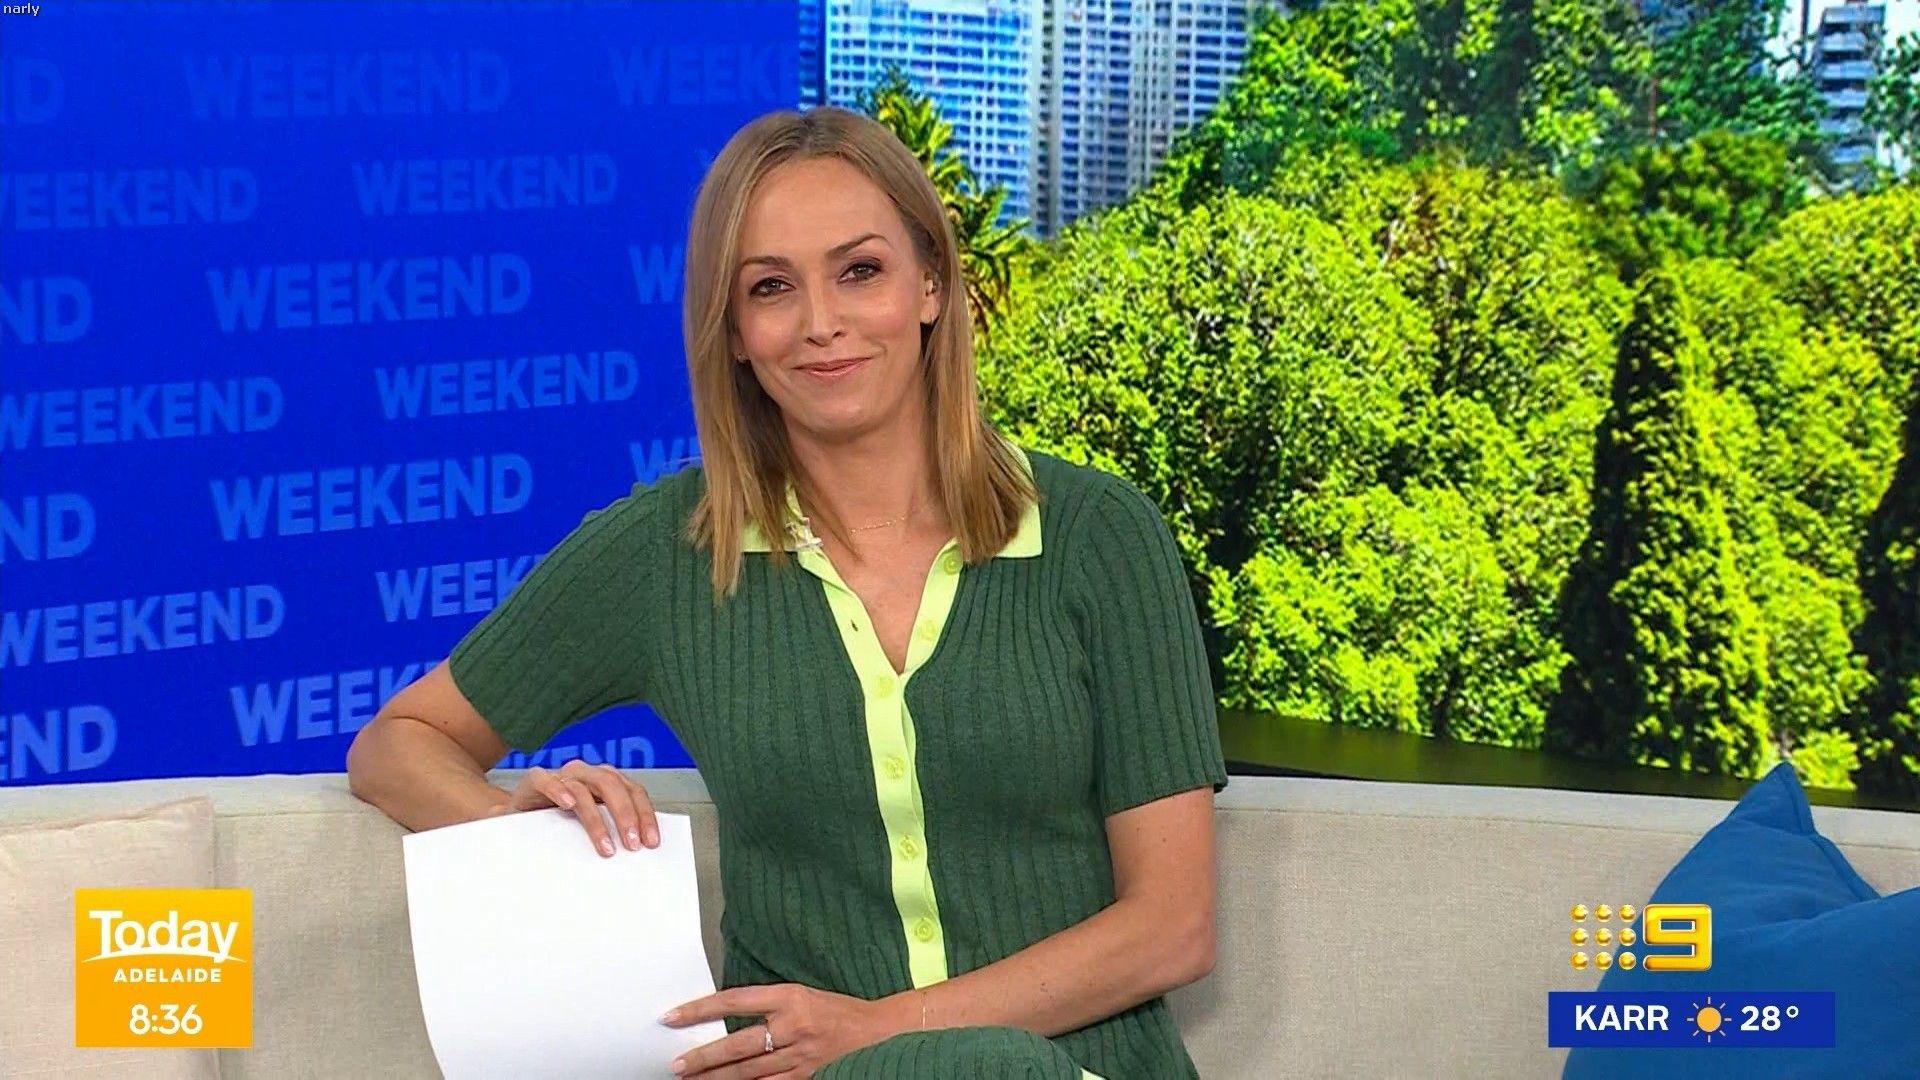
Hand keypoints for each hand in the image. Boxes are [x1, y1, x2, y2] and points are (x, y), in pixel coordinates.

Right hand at [488, 759, 659, 856]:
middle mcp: (587, 774)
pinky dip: (558, 790)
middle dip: (626, 816)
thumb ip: (611, 830)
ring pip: (583, 789)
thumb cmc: (559, 820)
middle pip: (613, 786)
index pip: (633, 791)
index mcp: (606, 780)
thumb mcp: (590, 825)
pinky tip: (568, 805)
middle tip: (632, 844)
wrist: (518, 814)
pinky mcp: (535, 780)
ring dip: (596, 819)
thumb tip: (639, 852)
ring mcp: (561, 775)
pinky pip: (546, 780)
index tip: (651, 841)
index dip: (645, 815)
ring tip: (605, 846)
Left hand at [660, 983, 902, 1078]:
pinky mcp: (807, 1076)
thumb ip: (768, 1004)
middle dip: (703, 1056)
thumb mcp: (802, 994)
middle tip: (675, 1064)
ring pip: (748, 1071)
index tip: (672, 1017)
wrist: (879, 1031)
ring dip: (716, 1077)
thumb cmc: (837, 1010)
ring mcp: (800, 1055)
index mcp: (789, 996)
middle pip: (737, 1044)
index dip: (700, 1009)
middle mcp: (793, 1025)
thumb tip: (724, 1016)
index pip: (734, 1000)